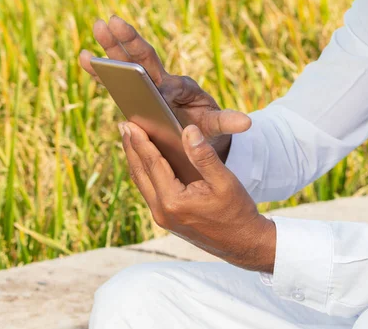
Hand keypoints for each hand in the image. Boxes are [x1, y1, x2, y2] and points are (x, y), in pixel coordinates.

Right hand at [79, 15, 250, 160]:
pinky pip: (115, 80)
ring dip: (112, 47)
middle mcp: (163, 82)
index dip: (164, 90)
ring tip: (96, 26)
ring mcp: (147, 85)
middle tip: (113, 21)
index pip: (171, 86)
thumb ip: (226, 122)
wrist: (197, 130)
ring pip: (128, 63)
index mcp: (182, 90)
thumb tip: (246, 123)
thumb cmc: (206, 127)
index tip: (159, 95)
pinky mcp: (134, 93)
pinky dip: (100, 70)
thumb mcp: (217, 126)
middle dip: (130, 42)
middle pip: (146, 59)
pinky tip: (84, 57)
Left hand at [118, 121, 275, 272]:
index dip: (141, 141)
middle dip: (131, 148)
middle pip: (140, 173)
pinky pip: (150, 192)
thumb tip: (188, 130)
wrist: (243, 244)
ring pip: (142, 184)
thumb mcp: (225, 181)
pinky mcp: (167, 221)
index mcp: (173, 201)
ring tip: (131, 141)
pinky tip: (147, 163)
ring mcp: (162, 219)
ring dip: (136, 160)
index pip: (152, 164)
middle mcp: (162, 212)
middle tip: (124, 126)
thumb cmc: (237, 212)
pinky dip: (146, 174)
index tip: (130, 123)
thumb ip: (204, 156)